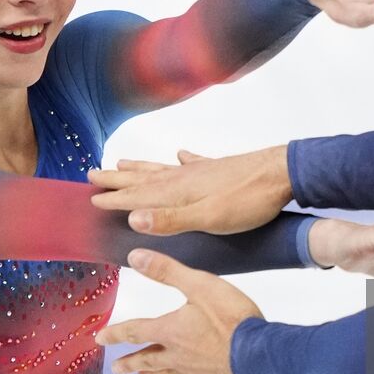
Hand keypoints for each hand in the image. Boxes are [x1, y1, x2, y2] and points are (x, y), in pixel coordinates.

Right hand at [89, 146, 289, 235]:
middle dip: (117, 179)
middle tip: (92, 175)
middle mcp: (184, 177)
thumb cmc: (248, 200)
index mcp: (178, 192)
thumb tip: (133, 218)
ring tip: (122, 163)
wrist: (282, 174)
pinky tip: (179, 154)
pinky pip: (192, 162)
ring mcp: (202, 171)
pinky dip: (181, 159)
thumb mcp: (209, 218)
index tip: (90, 199)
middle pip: (143, 178)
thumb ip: (171, 219)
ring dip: (141, 168)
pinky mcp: (219, 169)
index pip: (137, 197)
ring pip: (162, 169)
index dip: (114, 199)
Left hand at [96, 249, 258, 373]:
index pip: (135, 331)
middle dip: (129, 361)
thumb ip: (167, 271)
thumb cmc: (232, 321)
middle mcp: (177, 355)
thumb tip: (135, 257)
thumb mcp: (200, 286)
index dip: (115, 334)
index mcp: (171, 331)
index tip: (100, 339)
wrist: (261, 359)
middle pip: (147, 359)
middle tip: (116, 368)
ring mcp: (195, 373)